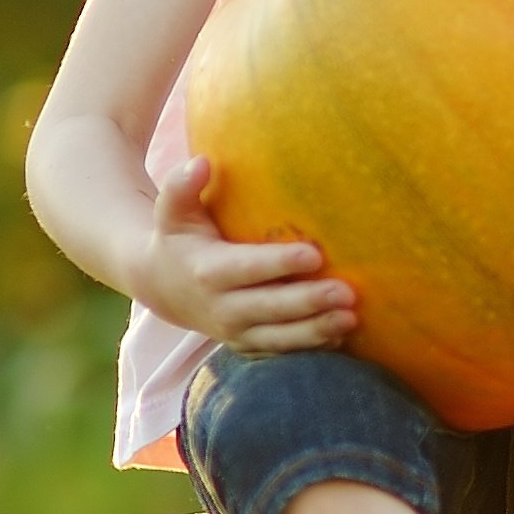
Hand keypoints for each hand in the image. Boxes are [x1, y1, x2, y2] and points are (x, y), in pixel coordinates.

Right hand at [138, 157, 357, 350]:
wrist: (161, 286)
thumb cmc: (177, 238)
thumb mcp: (171, 212)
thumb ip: (181, 187)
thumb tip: (200, 162)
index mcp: (207, 271)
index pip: (247, 268)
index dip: (279, 263)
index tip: (314, 254)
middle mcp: (221, 307)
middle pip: (269, 308)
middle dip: (307, 302)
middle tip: (347, 292)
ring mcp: (235, 331)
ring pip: (278, 337)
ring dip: (316, 330)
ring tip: (352, 318)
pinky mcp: (247, 344)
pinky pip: (280, 351)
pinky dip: (310, 347)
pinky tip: (342, 335)